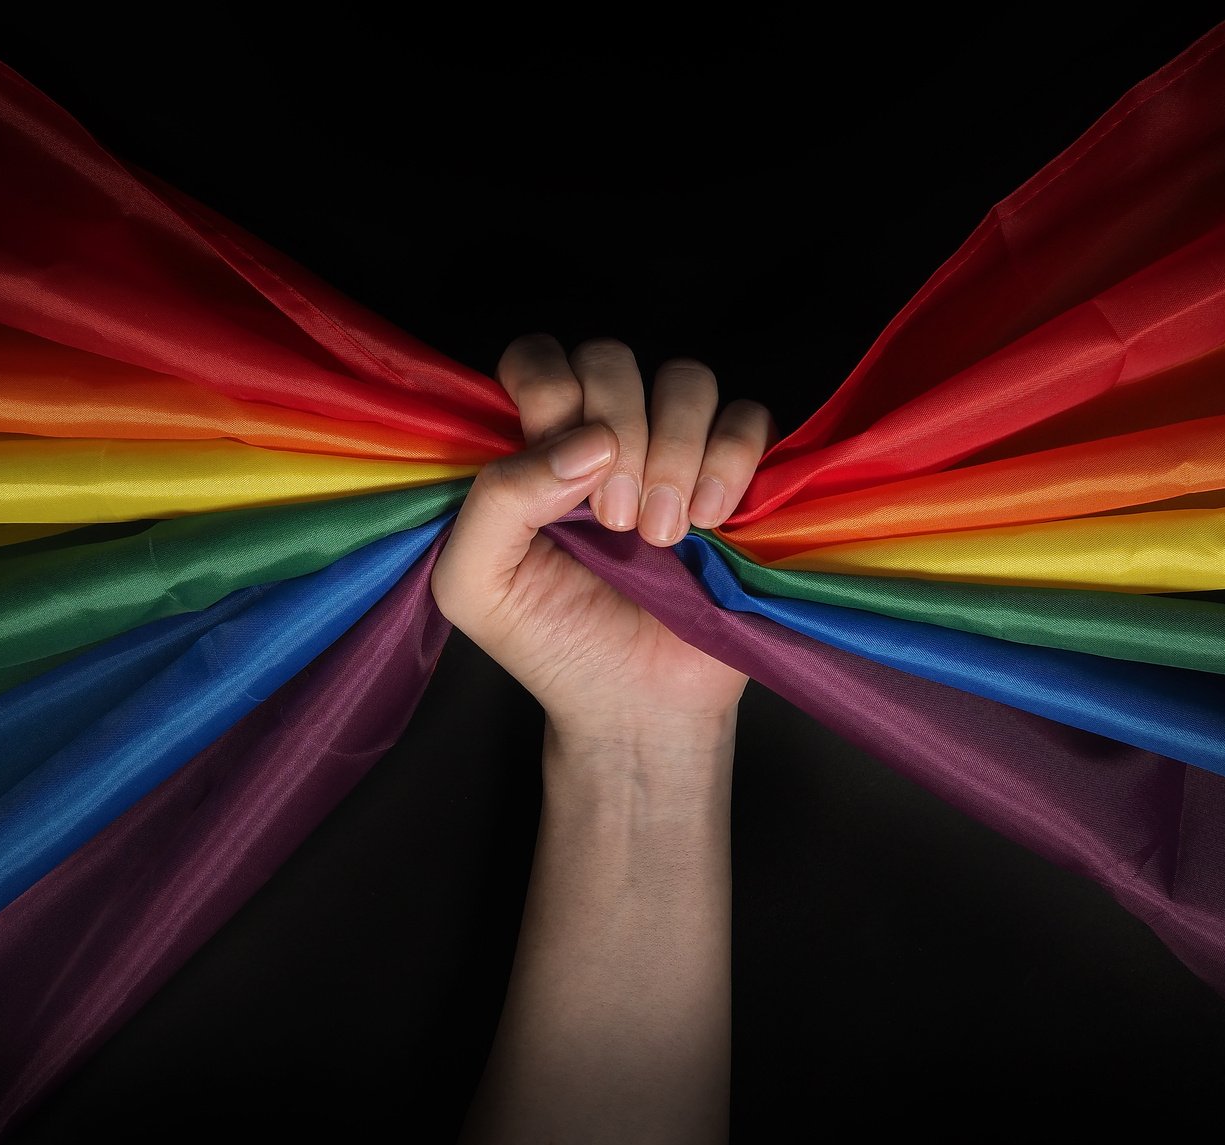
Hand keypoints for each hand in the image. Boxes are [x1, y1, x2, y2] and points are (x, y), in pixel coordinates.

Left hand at [431, 335, 776, 747]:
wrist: (633, 707)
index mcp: (535, 445)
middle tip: (616, 521)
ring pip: (686, 378)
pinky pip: (750, 416)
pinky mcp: (737, 474)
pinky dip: (733, 459)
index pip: (537, 358)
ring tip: (664, 534)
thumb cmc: (547, 643)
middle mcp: (604, 432)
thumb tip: (588, 439)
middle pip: (612, 357)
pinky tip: (711, 521)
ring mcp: (674, 448)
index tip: (562, 469)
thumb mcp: (475, 584)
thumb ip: (495, 500)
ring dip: (676, 450)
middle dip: (618, 431)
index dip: (549, 388)